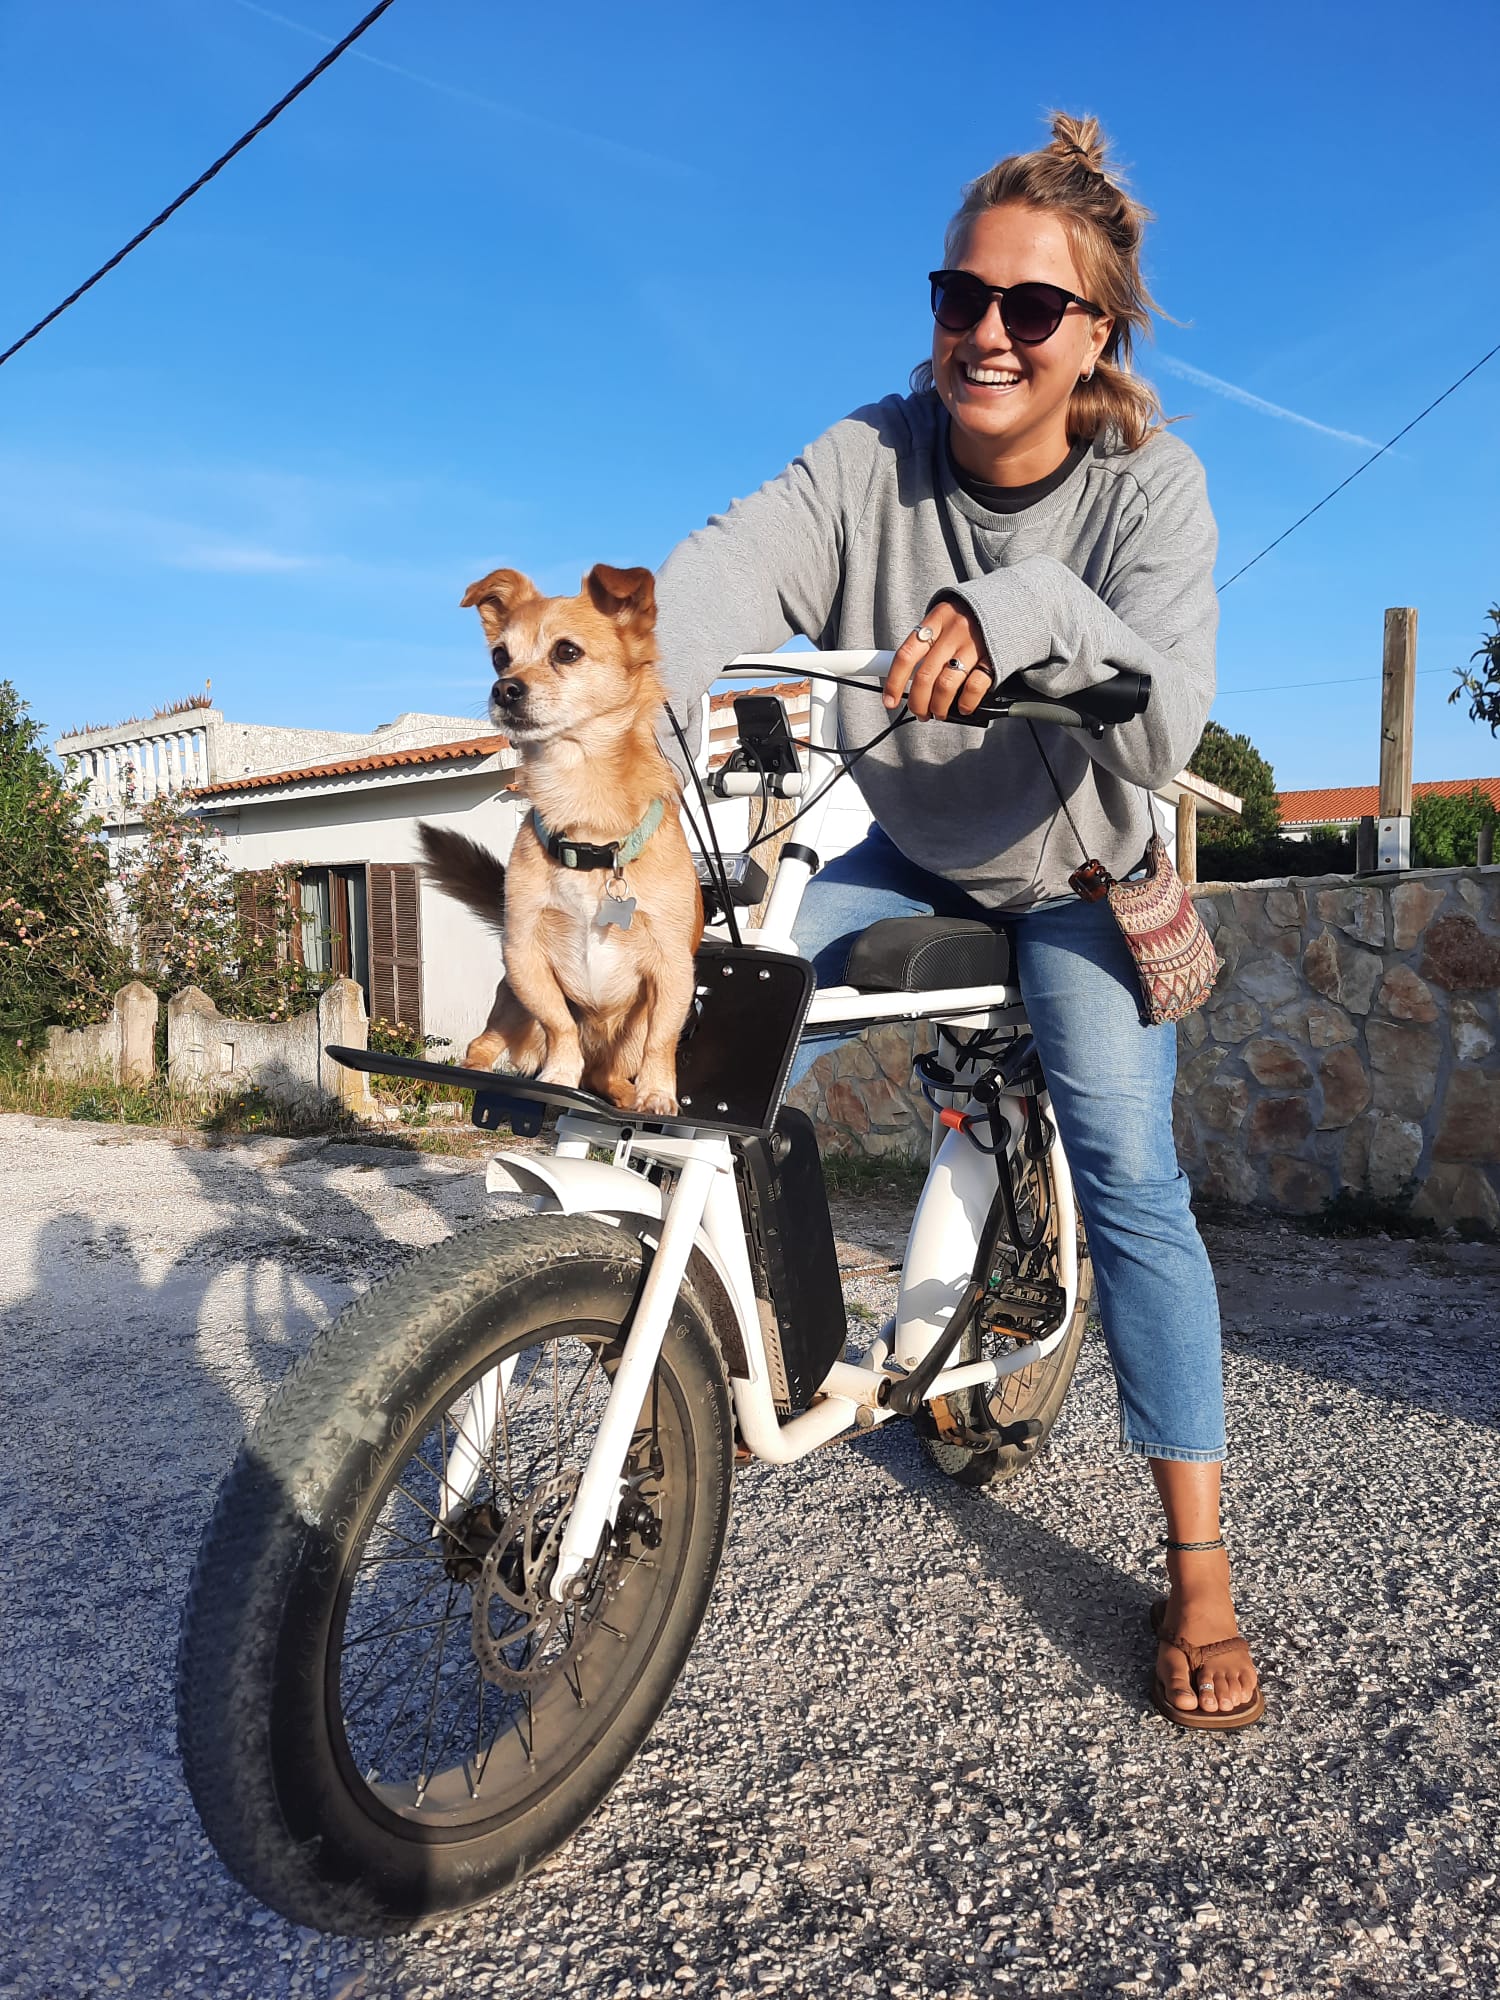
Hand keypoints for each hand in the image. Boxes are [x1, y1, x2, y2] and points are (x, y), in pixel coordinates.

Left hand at [883, 601, 992, 720]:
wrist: (1014, 603)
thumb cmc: (971, 618)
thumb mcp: (945, 619)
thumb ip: (929, 643)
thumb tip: (907, 679)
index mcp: (936, 620)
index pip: (906, 655)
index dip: (894, 682)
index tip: (889, 702)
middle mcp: (953, 632)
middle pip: (925, 676)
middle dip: (918, 702)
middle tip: (920, 712)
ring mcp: (974, 645)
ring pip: (946, 685)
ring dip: (938, 707)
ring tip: (938, 713)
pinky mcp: (994, 658)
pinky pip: (974, 687)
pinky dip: (965, 703)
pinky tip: (962, 708)